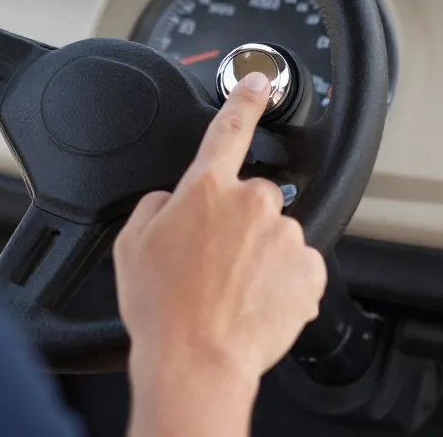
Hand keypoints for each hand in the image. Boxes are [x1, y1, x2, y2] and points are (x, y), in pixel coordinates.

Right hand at [115, 72, 326, 434]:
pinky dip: (280, 282)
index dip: (245, 98)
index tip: (260, 80)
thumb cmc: (162, 309)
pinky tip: (253, 303)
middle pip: (252, 198)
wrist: (196, 361)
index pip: (230, 126)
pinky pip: (296, 267)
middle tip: (212, 263)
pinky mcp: (309, 271)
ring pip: (275, 235)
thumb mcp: (132, 244)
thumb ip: (157, 204)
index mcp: (208, 186)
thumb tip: (172, 200)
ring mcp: (285, 236)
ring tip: (230, 291)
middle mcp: (252, 203)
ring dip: (258, 255)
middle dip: (237, 223)